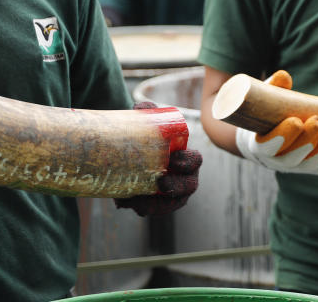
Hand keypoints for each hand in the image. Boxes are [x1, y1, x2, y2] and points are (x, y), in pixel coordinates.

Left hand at [114, 101, 201, 216]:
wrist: (137, 152)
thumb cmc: (151, 137)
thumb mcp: (150, 123)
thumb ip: (147, 112)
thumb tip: (139, 107)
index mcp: (187, 157)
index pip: (194, 160)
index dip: (187, 161)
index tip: (173, 159)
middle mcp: (184, 178)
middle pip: (188, 187)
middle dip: (177, 186)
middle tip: (161, 182)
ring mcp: (172, 194)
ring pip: (169, 204)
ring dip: (154, 205)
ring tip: (136, 201)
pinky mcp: (156, 203)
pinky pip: (151, 209)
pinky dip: (138, 207)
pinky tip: (123, 202)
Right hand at [235, 70, 317, 175]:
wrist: (267, 134)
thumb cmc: (265, 113)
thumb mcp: (264, 99)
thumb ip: (273, 88)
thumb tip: (284, 76)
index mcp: (260, 145)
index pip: (269, 146)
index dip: (282, 137)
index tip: (296, 121)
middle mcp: (278, 160)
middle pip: (292, 156)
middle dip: (308, 139)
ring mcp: (296, 165)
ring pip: (310, 163)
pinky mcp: (313, 166)